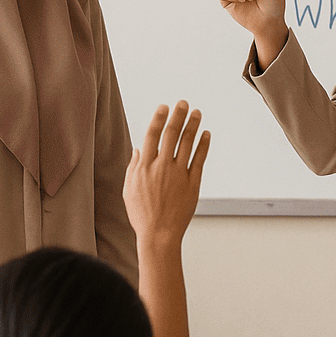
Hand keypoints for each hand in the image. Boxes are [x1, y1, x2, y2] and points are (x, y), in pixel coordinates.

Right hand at [123, 101, 209, 248]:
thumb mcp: (129, 189)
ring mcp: (178, 174)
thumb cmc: (142, 214)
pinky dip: (203, 145)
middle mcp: (162, 167)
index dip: (158, 118)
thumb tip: (138, 149)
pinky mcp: (192, 183)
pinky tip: (206, 134)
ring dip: (193, 125)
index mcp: (144, 166)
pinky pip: (199, 159)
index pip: (152, 135)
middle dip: (178, 115)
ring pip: (187, 143)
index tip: (164, 107)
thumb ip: (133, 167)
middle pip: (171, 134)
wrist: (158, 234)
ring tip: (197, 113)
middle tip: (183, 103)